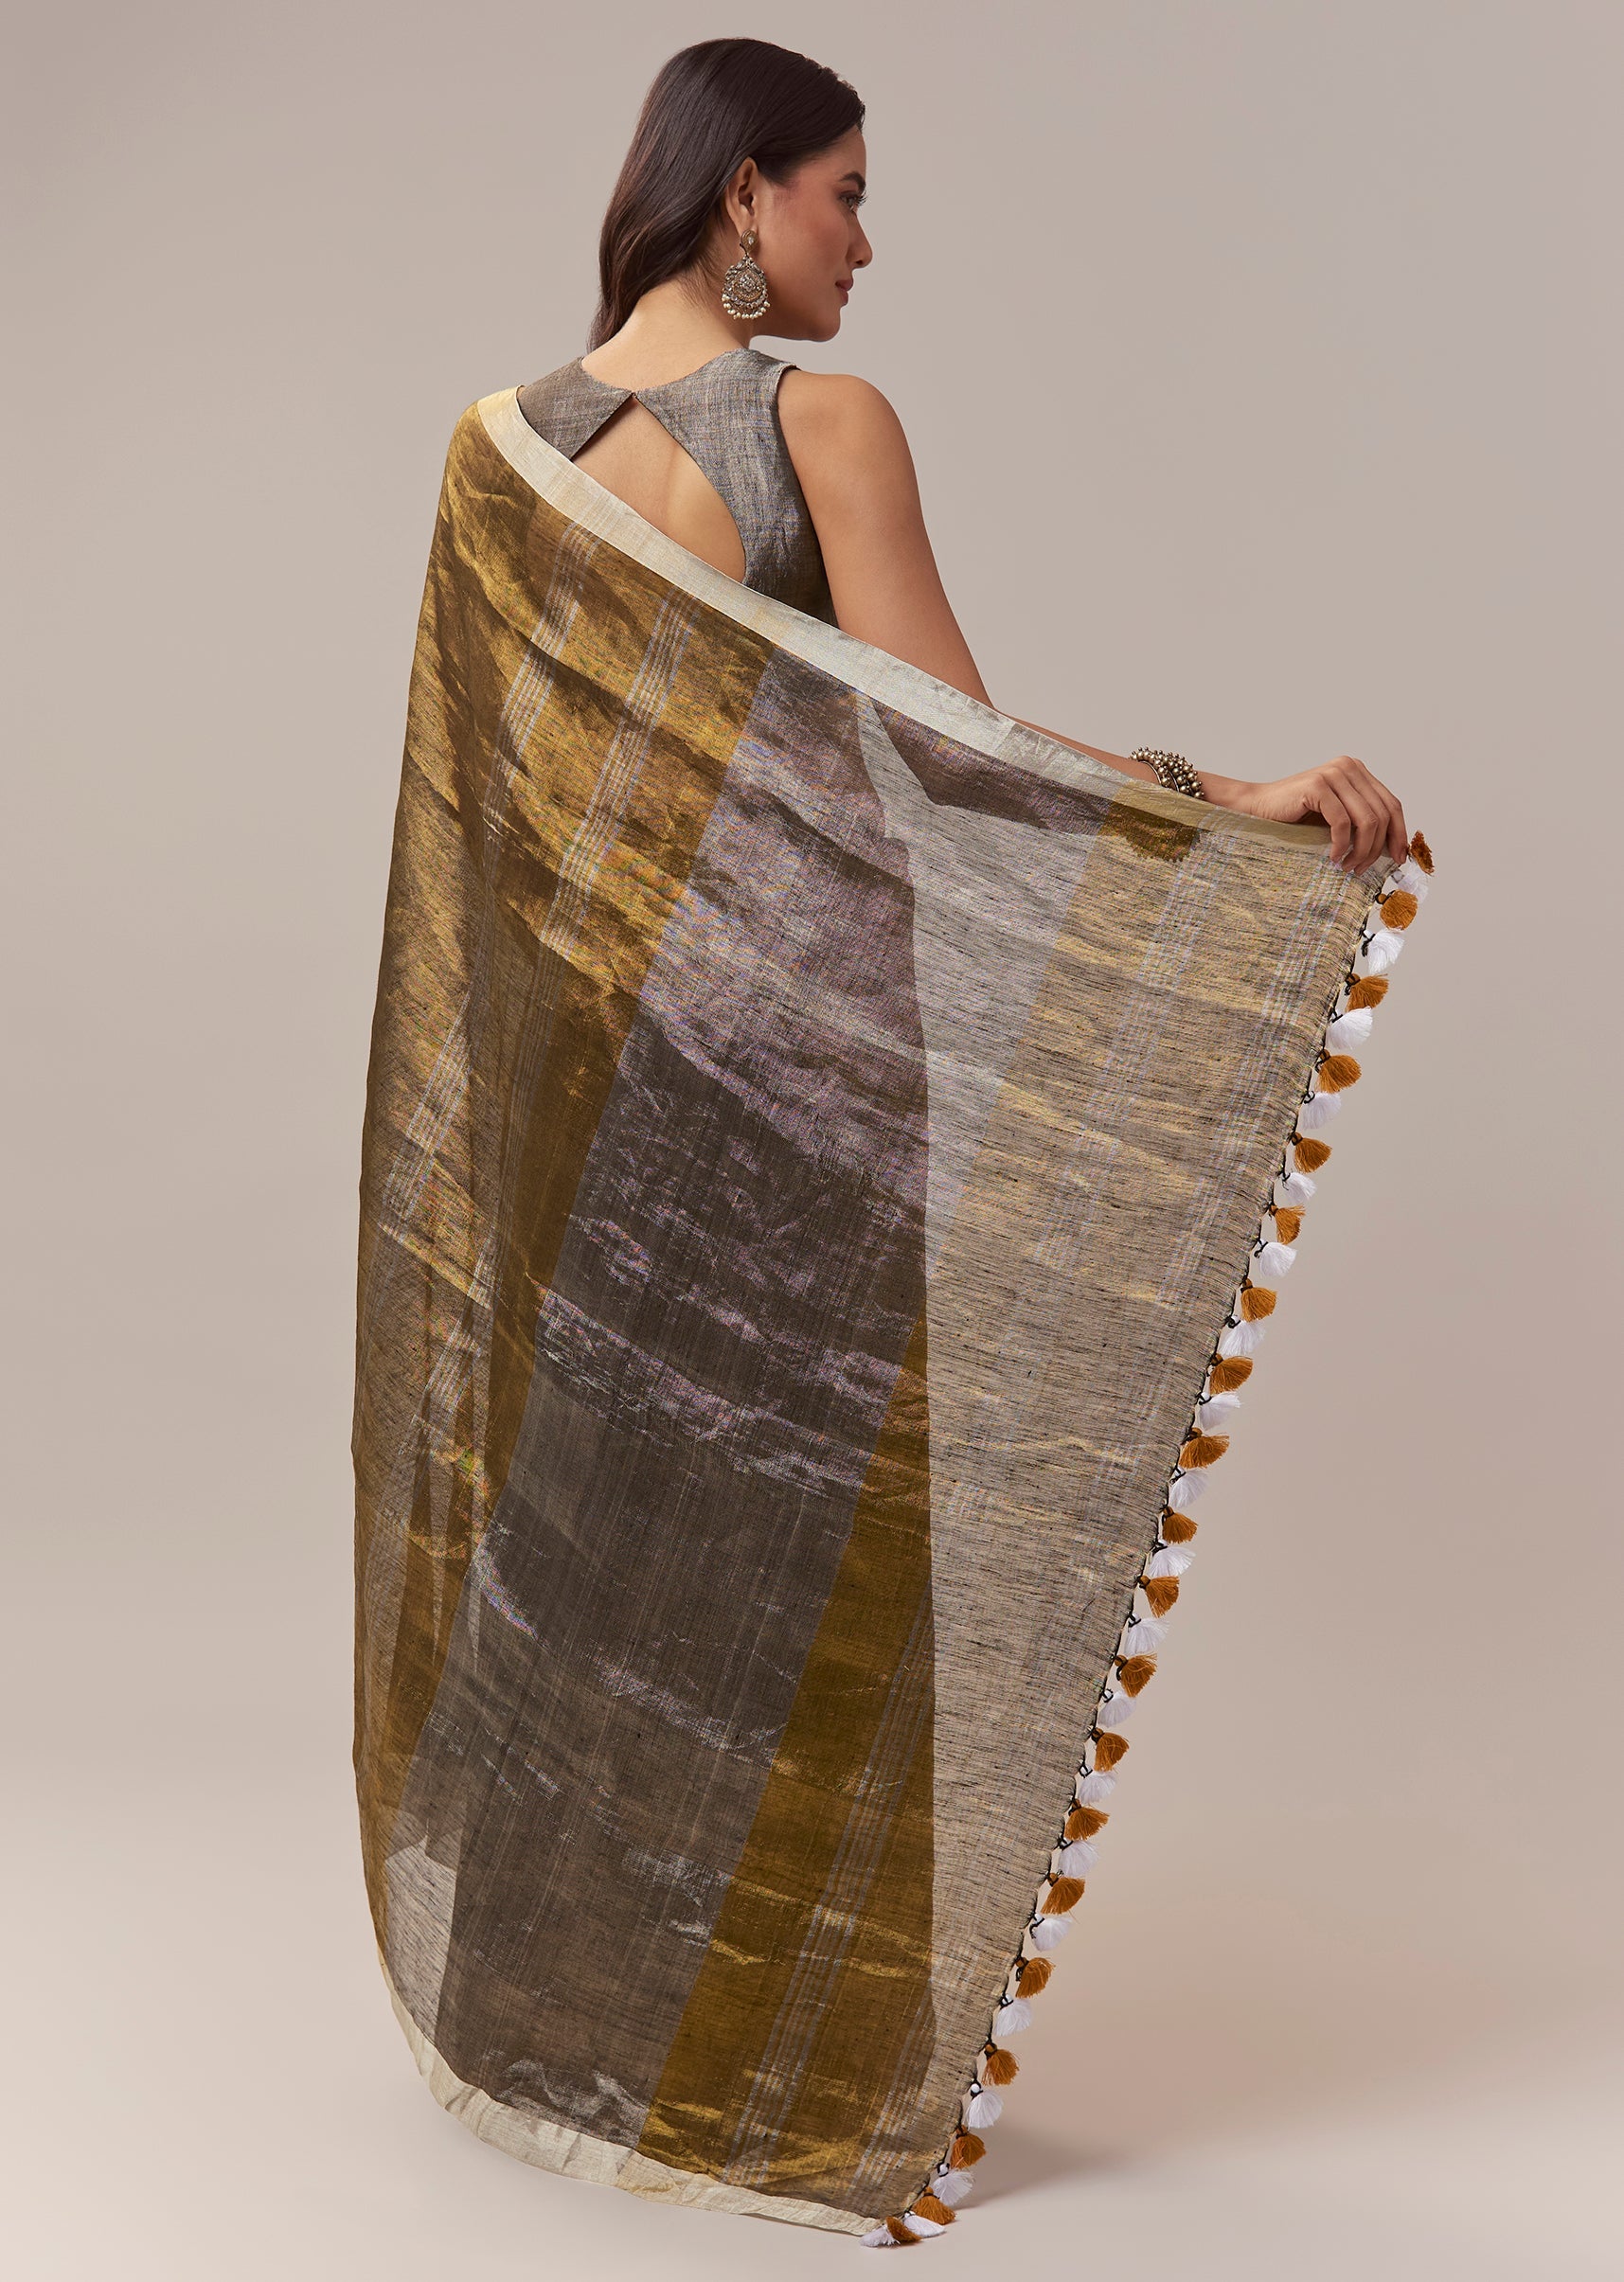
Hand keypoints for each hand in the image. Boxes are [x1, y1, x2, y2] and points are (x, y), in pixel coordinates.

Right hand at [1205, 755, 1407, 872]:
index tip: (1399, 859)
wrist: (1255, 809)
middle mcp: (1349, 767)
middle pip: (1383, 813)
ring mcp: (1334, 773)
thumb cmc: (1295, 818)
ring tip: (1347, 866)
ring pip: (1367, 820)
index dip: (1399, 834)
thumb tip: (1394, 849)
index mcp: (1357, 772)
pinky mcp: (1318, 785)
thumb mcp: (1337, 819)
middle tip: (1362, 869)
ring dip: (1360, 850)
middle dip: (1378, 848)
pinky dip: (1341, 845)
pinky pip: (1343, 823)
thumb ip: (1362, 823)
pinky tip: (1332, 857)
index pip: (1391, 804)